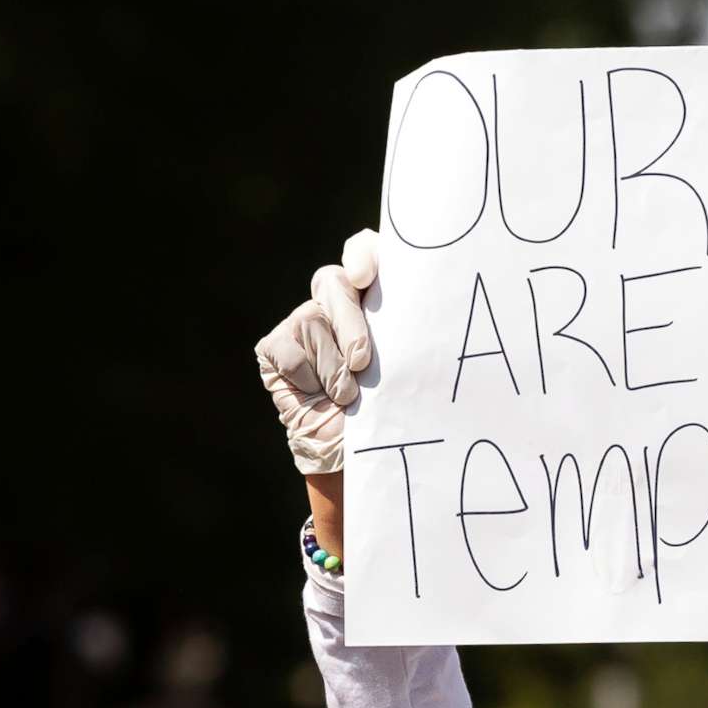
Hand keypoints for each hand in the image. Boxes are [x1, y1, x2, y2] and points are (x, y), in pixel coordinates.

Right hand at [256, 230, 379, 537]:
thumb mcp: (407, 371)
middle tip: (362, 363)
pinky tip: (317, 395)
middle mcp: (337, 302)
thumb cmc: (391, 411)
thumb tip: (432, 310)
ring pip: (311, 320)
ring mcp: (303, 321)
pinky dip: (308, 378)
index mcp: (374, 297)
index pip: (364, 251)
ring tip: (348, 397)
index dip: (363, 253)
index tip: (366, 276)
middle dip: (350, 323)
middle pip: (333, 283)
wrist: (355, 456)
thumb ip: (408, 336)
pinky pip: (290, 352)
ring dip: (333, 367)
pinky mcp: (275, 346)